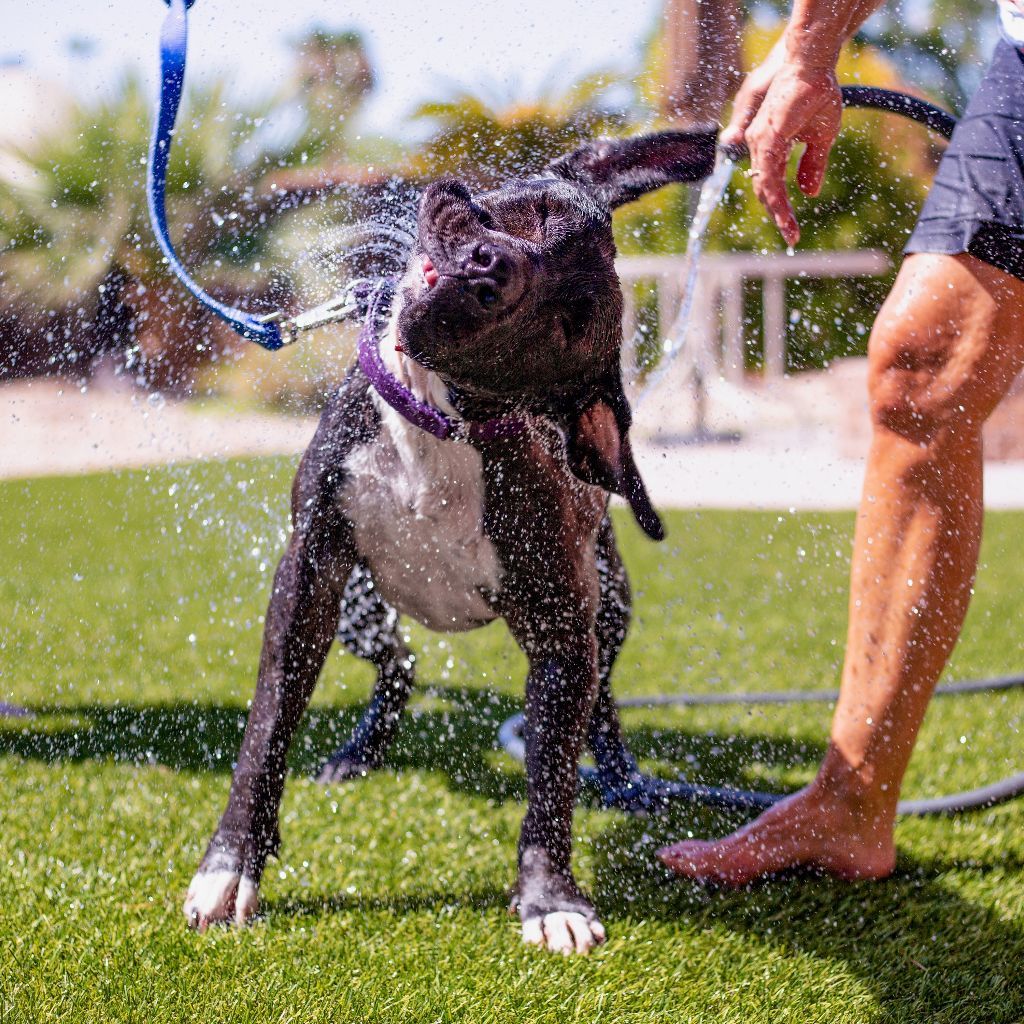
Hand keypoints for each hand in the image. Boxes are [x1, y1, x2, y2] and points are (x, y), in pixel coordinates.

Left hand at [721, 59, 842, 245]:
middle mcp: (760, 146)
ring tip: (790, 231)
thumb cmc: (817, 95)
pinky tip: (783, 211)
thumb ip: (813, 165)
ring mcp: (760, 142)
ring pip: (765, 187)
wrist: (813, 66)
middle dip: (779, 214)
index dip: (781, 207)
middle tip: (792, 236)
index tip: (792, 231)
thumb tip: (809, 194)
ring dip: (778, 211)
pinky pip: (768, 175)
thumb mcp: (821, 137)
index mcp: (771, 147)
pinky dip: (775, 195)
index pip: (771, 185)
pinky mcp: (766, 138)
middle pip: (765, 190)